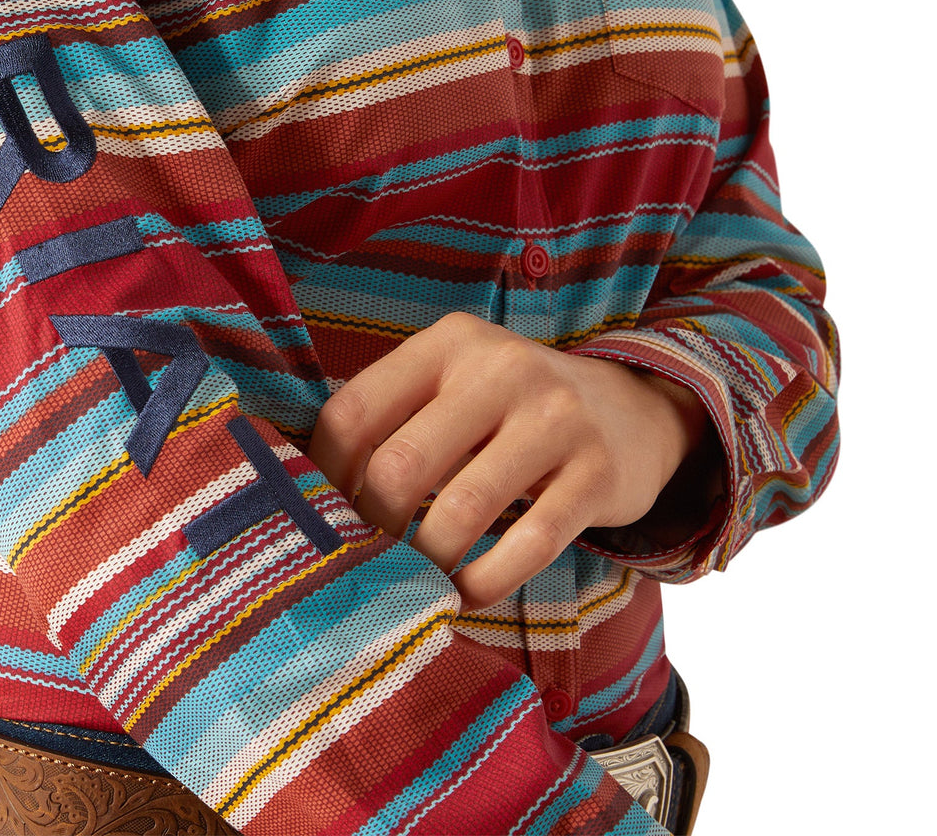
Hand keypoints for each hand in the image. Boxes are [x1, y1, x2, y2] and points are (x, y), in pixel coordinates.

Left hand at [308, 312, 712, 608]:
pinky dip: (485, 582)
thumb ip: (394, 416)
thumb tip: (305, 489)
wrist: (631, 410)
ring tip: (414, 583)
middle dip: (372, 529)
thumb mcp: (456, 382)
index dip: (323, 477)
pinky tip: (465, 594)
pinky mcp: (597, 474)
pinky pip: (528, 545)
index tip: (321, 517)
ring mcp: (555, 419)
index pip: (354, 412)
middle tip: (368, 560)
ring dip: (426, 564)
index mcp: (450, 342)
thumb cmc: (511, 408)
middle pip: (399, 466)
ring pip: (460, 512)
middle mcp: (501, 369)